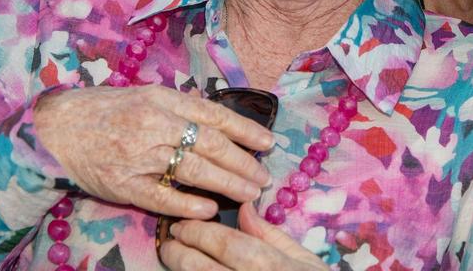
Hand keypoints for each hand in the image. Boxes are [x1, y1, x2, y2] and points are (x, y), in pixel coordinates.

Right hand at [35, 85, 273, 219]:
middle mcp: (154, 124)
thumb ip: (182, 108)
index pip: (214, 115)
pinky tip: (208, 208)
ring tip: (249, 193)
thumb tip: (222, 123)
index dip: (245, 130)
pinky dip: (188, 203)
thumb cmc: (107, 109)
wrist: (57, 127)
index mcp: (163, 100)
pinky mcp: (122, 183)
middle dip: (243, 163)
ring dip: (226, 183)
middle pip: (210, 145)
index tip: (269, 143)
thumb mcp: (147, 95)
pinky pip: (161, 196)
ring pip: (193, 170)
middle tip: (264, 177)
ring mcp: (138, 154)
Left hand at [159, 203, 327, 269]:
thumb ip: (270, 234)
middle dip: (179, 251)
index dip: (197, 230)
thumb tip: (245, 208)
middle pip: (199, 267)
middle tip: (170, 241)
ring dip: (181, 269)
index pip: (223, 242)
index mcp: (267, 264)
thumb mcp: (303, 258)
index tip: (183, 224)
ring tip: (174, 258)